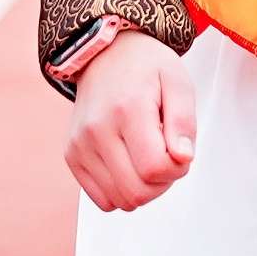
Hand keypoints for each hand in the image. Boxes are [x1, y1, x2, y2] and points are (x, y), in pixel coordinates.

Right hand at [62, 32, 197, 210]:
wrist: (106, 54)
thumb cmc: (144, 67)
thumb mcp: (178, 82)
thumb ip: (184, 122)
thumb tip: (182, 158)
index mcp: (127, 109)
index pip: (155, 169)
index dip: (177, 169)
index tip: (179, 150)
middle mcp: (97, 129)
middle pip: (136, 192)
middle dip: (161, 183)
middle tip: (165, 155)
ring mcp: (80, 145)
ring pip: (119, 201)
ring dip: (142, 188)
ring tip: (146, 157)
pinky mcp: (72, 155)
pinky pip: (102, 199)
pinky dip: (121, 190)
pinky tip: (128, 164)